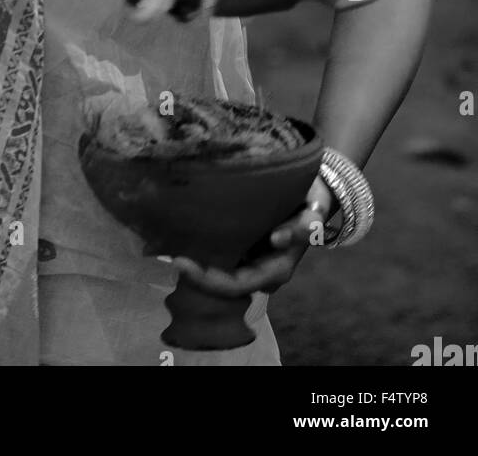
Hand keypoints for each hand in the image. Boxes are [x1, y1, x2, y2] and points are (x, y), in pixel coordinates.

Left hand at [169, 179, 334, 301]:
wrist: (313, 194)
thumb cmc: (311, 202)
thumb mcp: (312, 211)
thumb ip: (301, 227)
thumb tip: (276, 240)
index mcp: (275, 270)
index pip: (235, 285)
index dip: (206, 280)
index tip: (180, 262)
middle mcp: (260, 272)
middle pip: (221, 284)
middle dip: (194, 274)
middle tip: (166, 252)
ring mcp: (251, 261)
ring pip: (218, 271)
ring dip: (195, 262)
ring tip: (166, 244)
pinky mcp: (243, 248)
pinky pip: (219, 255)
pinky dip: (201, 249)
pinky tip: (181, 235)